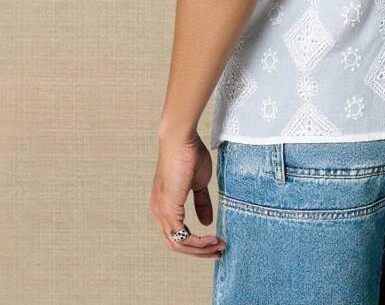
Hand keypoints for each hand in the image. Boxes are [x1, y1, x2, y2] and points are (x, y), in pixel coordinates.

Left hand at [149, 130, 225, 258]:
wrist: (181, 140)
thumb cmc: (188, 154)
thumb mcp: (198, 182)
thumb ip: (201, 202)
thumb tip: (207, 222)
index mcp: (164, 205)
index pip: (176, 234)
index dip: (195, 242)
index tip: (215, 242)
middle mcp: (158, 212)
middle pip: (176, 244)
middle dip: (198, 251)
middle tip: (218, 251)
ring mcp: (161, 212)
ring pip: (178, 244)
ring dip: (200, 249)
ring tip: (219, 246)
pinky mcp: (168, 209)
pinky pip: (183, 236)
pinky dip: (199, 241)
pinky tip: (212, 238)